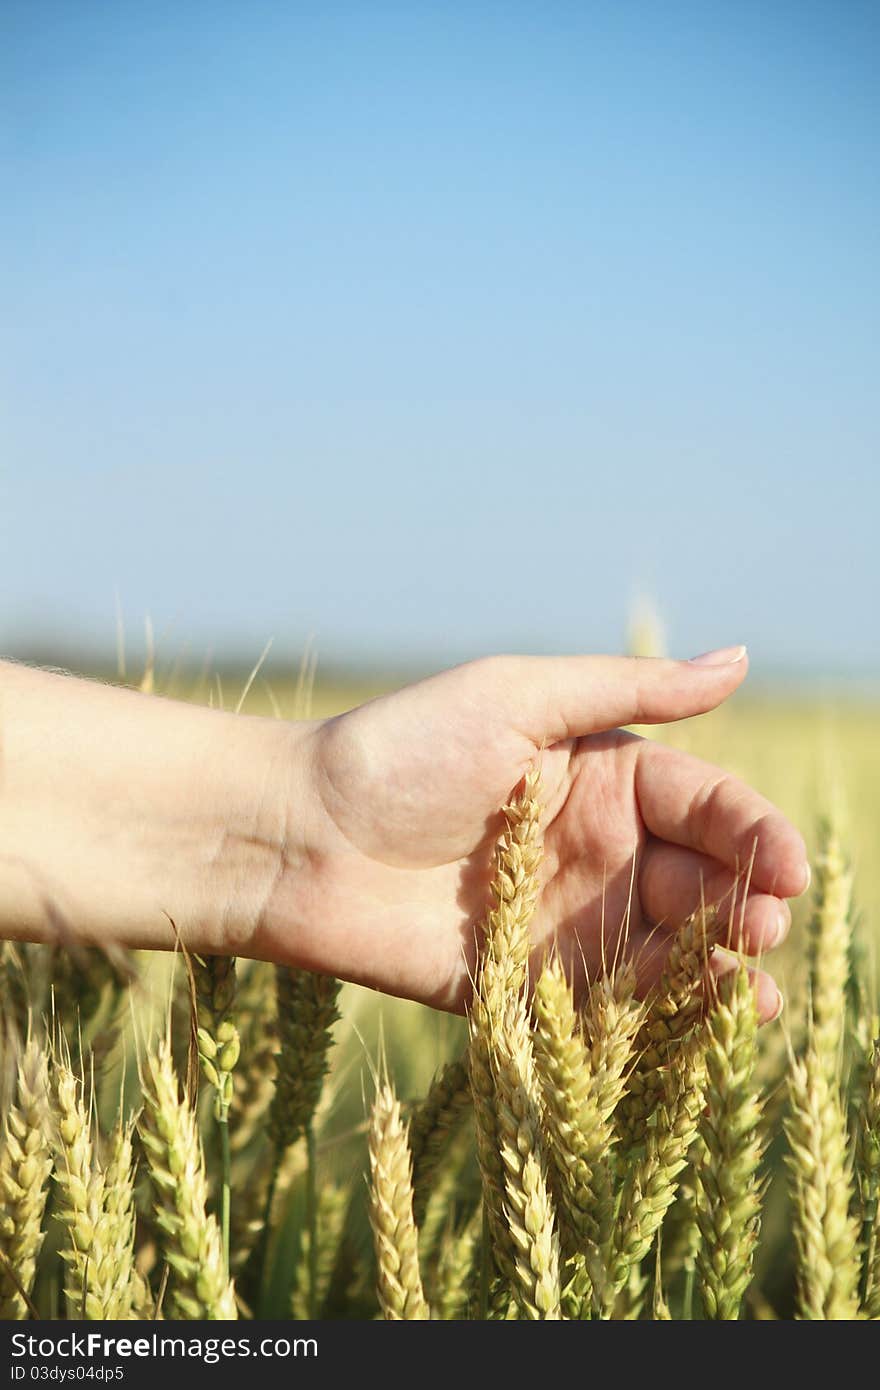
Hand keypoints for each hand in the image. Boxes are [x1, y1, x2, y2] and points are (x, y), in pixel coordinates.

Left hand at [263, 648, 808, 1014]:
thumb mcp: (518, 697)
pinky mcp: (526, 987)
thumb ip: (629, 690)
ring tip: (748, 992)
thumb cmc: (402, 750)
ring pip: (666, 952)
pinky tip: (696, 1030)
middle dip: (742, 907)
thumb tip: (742, 660)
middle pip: (699, 883)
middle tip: (759, 928)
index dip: (755, 836)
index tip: (791, 869)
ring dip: (716, 973)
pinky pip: (604, 1011)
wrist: (296, 836)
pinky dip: (655, 1022)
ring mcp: (565, 923)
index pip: (705, 805)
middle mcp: (595, 851)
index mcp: (602, 777)